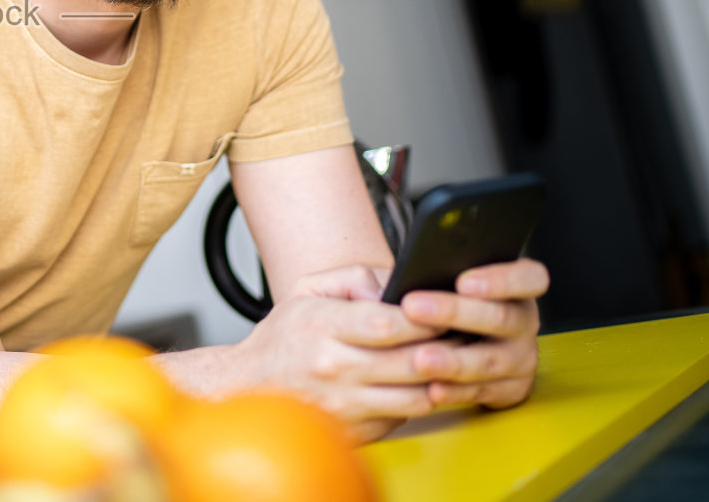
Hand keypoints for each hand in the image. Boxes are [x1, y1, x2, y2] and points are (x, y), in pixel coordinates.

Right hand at [235, 265, 447, 441]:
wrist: (249, 385)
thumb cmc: (284, 338)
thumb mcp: (308, 289)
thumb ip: (354, 276)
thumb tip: (394, 288)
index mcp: (324, 327)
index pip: (389, 323)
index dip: (425, 318)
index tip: (442, 312)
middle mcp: (335, 368)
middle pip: (412, 361)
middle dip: (445, 347)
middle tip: (459, 335)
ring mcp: (345, 405)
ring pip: (417, 397)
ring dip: (438, 380)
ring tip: (444, 362)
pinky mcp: (354, 431)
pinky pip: (403, 418)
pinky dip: (416, 401)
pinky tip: (417, 385)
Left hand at [397, 258, 550, 411]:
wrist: (467, 343)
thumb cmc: (450, 301)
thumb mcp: (445, 280)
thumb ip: (421, 274)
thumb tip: (374, 280)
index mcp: (517, 287)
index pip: (529, 278)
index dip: (501, 280)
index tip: (463, 282)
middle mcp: (524, 321)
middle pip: (501, 317)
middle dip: (455, 312)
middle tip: (413, 307)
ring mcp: (521, 357)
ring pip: (490, 359)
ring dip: (454, 360)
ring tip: (421, 358)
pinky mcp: (511, 388)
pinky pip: (484, 391)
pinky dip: (457, 391)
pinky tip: (433, 388)